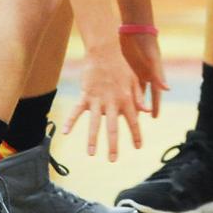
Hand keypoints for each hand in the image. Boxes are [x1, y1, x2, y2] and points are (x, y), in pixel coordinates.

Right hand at [63, 45, 145, 160]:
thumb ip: (139, 97)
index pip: (133, 121)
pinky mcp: (85, 95)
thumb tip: (147, 112)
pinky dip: (71, 121)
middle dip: (113, 145)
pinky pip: (77, 111)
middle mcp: (112, 102)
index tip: (138, 147)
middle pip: (113, 128)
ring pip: (94, 123)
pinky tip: (65, 132)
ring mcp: (97, 99)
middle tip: (112, 160)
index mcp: (127, 99)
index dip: (136, 135)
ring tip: (91, 154)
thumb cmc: (122, 66)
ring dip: (92, 140)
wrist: (105, 52)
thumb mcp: (135, 80)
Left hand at [120, 30, 169, 117]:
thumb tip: (167, 90)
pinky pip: (126, 82)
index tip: (155, 117)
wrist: (135, 29)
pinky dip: (123, 89)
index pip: (156, 94)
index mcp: (154, 74)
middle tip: (138, 119)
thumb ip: (158, 75)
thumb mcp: (152, 60)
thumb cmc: (146, 44)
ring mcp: (136, 70)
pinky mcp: (127, 66)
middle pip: (144, 94)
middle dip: (142, 106)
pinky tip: (117, 97)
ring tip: (126, 111)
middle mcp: (146, 74)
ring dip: (131, 99)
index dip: (155, 106)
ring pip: (134, 89)